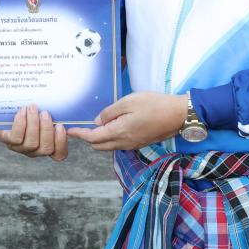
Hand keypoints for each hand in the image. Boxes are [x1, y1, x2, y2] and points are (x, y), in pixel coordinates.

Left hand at [0, 105, 68, 161]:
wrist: (6, 113)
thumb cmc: (30, 113)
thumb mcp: (43, 114)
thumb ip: (53, 115)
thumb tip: (63, 107)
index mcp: (48, 145)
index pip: (59, 154)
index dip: (62, 143)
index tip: (60, 126)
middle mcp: (36, 151)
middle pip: (46, 149)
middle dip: (47, 129)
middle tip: (45, 113)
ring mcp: (22, 149)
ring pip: (32, 143)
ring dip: (33, 124)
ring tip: (32, 108)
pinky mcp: (9, 143)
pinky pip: (17, 138)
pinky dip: (21, 123)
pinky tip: (22, 112)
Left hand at [69, 91, 187, 152]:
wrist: (178, 115)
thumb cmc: (154, 104)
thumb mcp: (128, 102)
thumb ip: (110, 112)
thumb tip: (98, 122)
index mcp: (119, 132)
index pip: (93, 138)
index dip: (80, 134)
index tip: (70, 130)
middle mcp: (124, 143)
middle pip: (99, 146)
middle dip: (88, 138)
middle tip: (81, 126)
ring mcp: (133, 145)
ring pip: (109, 146)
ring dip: (100, 139)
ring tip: (96, 125)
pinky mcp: (140, 143)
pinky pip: (119, 144)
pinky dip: (111, 138)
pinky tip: (113, 126)